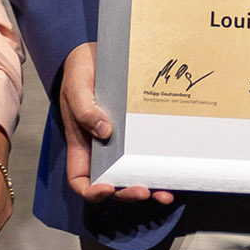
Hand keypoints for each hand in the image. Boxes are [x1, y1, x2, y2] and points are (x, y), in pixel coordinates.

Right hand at [58, 41, 172, 205]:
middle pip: (111, 184)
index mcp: (82, 145)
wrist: (99, 56)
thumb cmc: (81, 72)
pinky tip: (172, 173)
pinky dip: (159, 168)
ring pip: (133, 175)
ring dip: (149, 188)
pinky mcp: (138, 135)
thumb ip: (85, 109)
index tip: (106, 188)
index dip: (92, 191)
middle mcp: (101, 151)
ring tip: (165, 193)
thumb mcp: (77, 87)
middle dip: (126, 192)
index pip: (81, 180)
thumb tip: (105, 131)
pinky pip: (148, 156)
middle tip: (143, 190)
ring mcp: (121, 145)